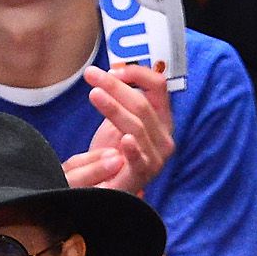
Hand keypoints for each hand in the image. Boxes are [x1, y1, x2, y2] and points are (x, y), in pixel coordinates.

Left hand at [63, 64, 174, 194]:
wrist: (110, 185)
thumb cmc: (114, 151)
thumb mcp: (119, 119)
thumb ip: (121, 98)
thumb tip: (113, 71)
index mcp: (162, 118)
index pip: (158, 86)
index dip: (137, 74)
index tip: (112, 70)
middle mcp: (164, 137)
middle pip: (143, 104)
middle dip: (115, 87)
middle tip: (92, 76)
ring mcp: (156, 158)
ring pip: (137, 126)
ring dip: (114, 108)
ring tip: (94, 95)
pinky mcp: (143, 175)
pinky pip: (140, 160)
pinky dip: (133, 150)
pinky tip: (125, 140)